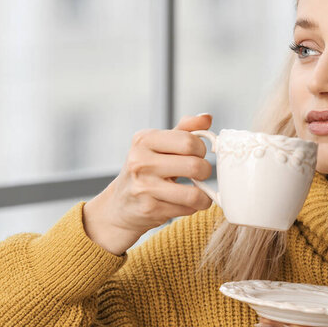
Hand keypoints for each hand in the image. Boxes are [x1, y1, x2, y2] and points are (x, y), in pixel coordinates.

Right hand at [83, 114, 213, 254]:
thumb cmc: (146, 170)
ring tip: (199, 192)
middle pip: (195, 165)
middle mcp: (140, 161)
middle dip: (205, 171)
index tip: (197, 154)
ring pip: (193, 193)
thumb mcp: (160, 145)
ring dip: (203, 195)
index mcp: (144, 139)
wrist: (120, 204)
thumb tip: (206, 118)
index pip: (189, 141)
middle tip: (200, 174)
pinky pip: (186, 208)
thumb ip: (184, 130)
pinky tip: (183, 203)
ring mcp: (144, 186)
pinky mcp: (149, 209)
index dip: (201, 149)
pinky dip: (192, 207)